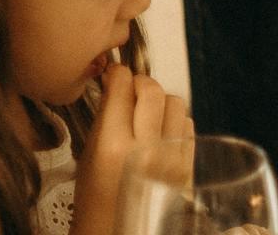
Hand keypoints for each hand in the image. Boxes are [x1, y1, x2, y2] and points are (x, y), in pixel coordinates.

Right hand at [70, 65, 193, 234]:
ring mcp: (174, 158)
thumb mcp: (87, 161)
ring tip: (145, 110)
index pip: (122, 90)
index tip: (114, 72)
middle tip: (130, 86)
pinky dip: (175, 120)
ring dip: (160, 100)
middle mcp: (148, 150)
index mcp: (114, 149)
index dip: (117, 75)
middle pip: (153, 90)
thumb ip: (103, 120)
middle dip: (140, 82)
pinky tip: (160, 129)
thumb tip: (114, 85)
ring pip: (177, 103)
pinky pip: (188, 125)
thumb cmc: (95, 205)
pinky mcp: (190, 166)